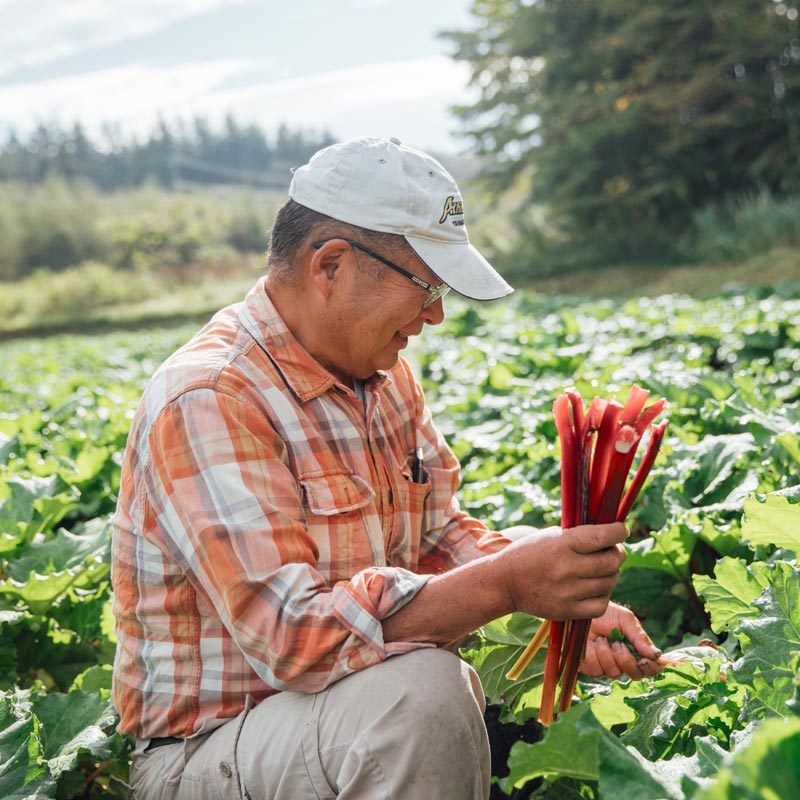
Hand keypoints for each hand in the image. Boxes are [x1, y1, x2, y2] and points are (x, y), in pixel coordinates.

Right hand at [498, 523, 627, 620]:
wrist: (505, 583)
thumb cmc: (530, 554)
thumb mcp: (550, 536)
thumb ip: (579, 535)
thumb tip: (611, 534)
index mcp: (561, 544)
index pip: (602, 537)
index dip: (618, 532)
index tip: (621, 530)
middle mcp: (565, 568)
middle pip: (611, 562)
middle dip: (618, 554)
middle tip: (614, 551)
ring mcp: (567, 592)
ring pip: (609, 583)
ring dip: (611, 574)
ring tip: (602, 569)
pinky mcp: (567, 610)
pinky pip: (601, 604)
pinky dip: (603, 594)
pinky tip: (595, 587)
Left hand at [579, 602, 662, 679]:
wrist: (581, 612)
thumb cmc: (604, 613)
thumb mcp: (625, 619)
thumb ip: (640, 637)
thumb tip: (657, 655)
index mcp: (636, 649)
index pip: (652, 666)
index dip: (652, 666)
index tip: (645, 660)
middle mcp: (624, 661)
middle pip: (636, 674)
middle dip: (627, 660)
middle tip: (617, 644)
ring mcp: (608, 666)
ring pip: (615, 673)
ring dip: (608, 654)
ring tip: (602, 638)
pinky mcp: (591, 668)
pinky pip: (598, 671)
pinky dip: (595, 655)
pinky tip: (592, 643)